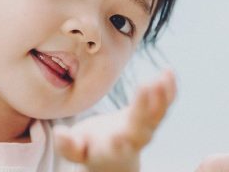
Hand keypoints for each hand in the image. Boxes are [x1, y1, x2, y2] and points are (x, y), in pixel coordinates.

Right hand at [53, 70, 176, 171]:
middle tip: (146, 85)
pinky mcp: (152, 117)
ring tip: (163, 75)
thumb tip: (59, 133)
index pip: (117, 146)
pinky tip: (169, 72)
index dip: (120, 142)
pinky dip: (169, 90)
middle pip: (141, 126)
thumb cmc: (89, 149)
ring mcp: (145, 128)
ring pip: (157, 115)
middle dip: (144, 107)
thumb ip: (67, 145)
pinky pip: (164, 105)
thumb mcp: (74, 149)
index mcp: (111, 149)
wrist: (112, 157)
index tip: (119, 136)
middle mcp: (132, 139)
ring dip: (161, 96)